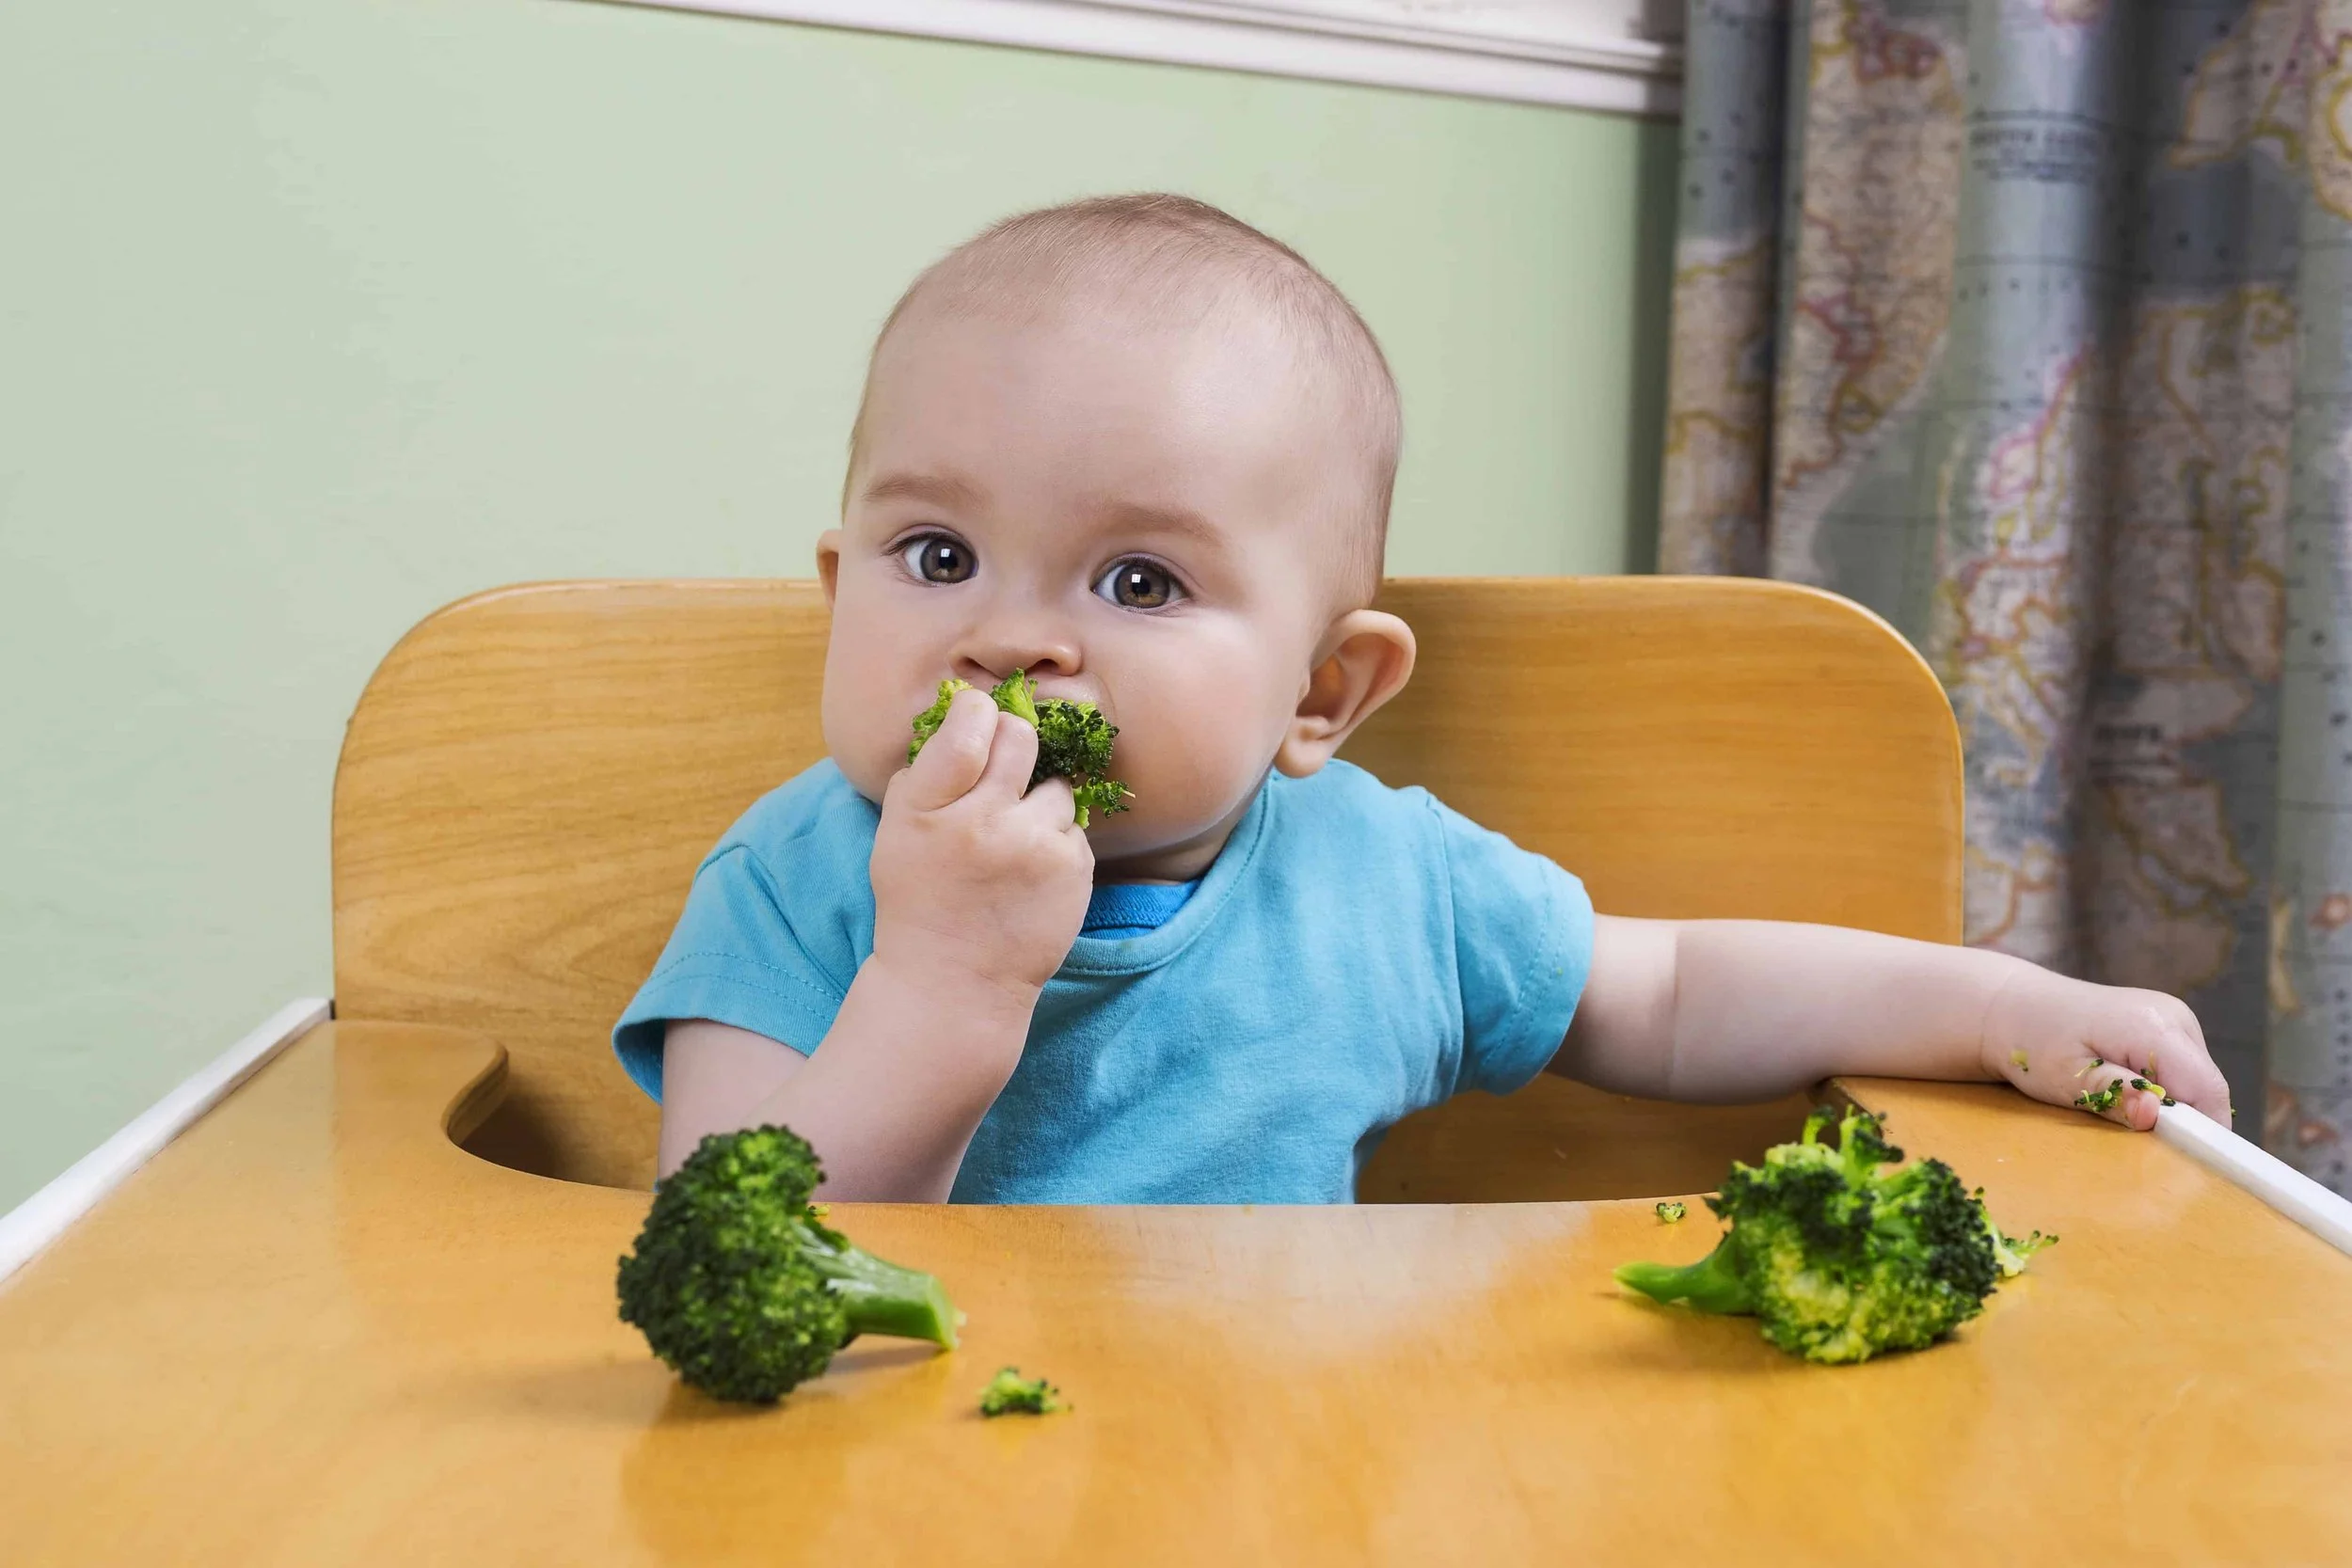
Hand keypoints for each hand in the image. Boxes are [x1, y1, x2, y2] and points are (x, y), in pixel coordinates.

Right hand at [868, 685, 1093, 1015]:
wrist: (955, 983)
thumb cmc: (921, 899)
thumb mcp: (897, 833)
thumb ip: (925, 772)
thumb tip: (964, 711)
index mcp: (928, 810)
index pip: (967, 727)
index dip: (977, 710)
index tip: (978, 715)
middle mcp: (983, 823)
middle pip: (1021, 738)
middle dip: (1014, 743)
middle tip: (1002, 772)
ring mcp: (1035, 847)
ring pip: (1056, 787)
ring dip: (1038, 803)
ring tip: (1013, 842)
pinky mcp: (1074, 870)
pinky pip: (1073, 827)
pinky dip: (1056, 841)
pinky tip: (1031, 873)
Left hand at [1980, 965, 2230, 1129]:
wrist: (2011, 1005)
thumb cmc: (2031, 1043)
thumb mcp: (2065, 1077)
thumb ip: (2113, 1097)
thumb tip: (2155, 1116)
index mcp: (2154, 1027)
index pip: (2208, 1090)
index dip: (2205, 1131)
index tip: (2186, 1162)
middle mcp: (2174, 1016)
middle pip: (2206, 1088)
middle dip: (2183, 1120)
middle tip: (2139, 1138)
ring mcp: (2174, 1017)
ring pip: (2197, 1080)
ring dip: (2171, 1104)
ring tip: (2120, 1104)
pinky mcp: (2167, 1024)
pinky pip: (2182, 1069)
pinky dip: (2163, 1088)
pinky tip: (2123, 1087)